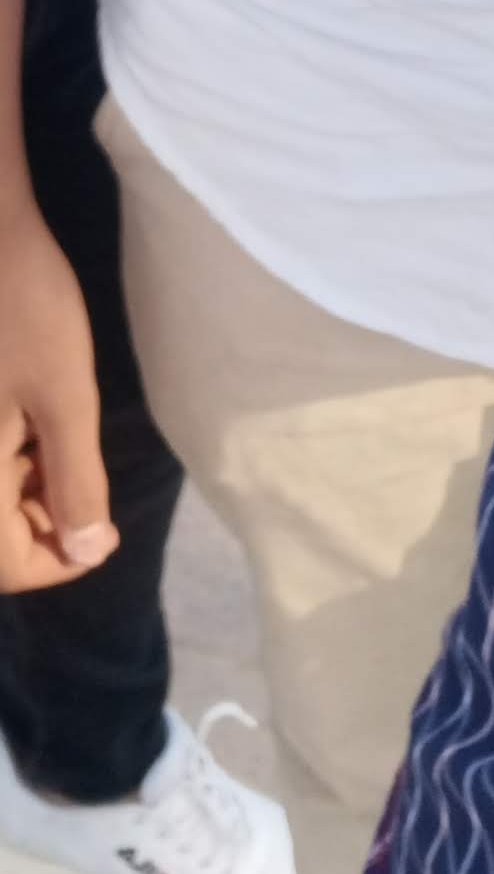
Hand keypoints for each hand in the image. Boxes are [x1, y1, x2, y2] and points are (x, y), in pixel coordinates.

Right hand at [0, 200, 116, 589]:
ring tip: (61, 430)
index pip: (7, 565)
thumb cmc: (25, 307)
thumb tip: (86, 553)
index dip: (60, 563)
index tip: (103, 532)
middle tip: (84, 468)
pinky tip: (36, 410)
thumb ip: (76, 481)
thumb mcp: (65, 395)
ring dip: (30, 485)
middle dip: (45, 520)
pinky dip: (14, 452)